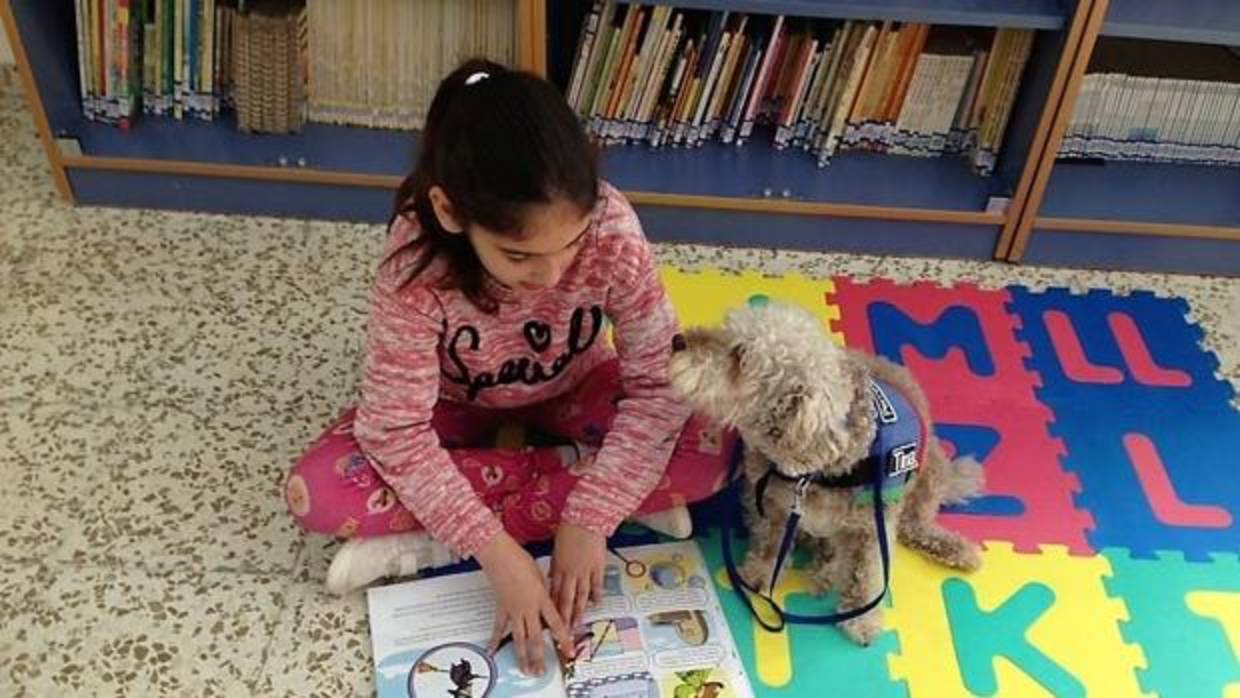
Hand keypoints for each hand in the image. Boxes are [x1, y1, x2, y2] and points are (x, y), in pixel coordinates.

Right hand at [478, 532, 572, 675]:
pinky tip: (492, 651)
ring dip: (523, 656)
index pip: (556, 623)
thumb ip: (546, 593)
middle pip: (536, 638)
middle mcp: (528, 608)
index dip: (563, 638)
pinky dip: (495, 639)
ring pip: (519, 638)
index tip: (568, 650)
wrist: (500, 555)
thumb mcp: (540, 576)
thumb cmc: (521, 560)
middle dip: (540, 656)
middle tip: (542, 671)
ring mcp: (514, 610)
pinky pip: (498, 627)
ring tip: (525, 669)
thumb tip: (551, 603)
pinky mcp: (501, 608)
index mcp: (542, 599)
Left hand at [550, 523, 605, 628]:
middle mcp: (570, 573)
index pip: (554, 593)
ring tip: (576, 625)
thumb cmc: (569, 530)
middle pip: (566, 600)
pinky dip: (596, 595)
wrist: (586, 518)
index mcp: (558, 568)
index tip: (550, 621)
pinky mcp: (598, 566)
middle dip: (564, 618)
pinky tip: (596, 604)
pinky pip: (596, 584)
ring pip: (580, 596)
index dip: (552, 608)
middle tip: (562, 633)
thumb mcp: (557, 549)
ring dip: (578, 612)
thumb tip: (552, 577)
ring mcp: (585, 571)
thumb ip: (555, 565)